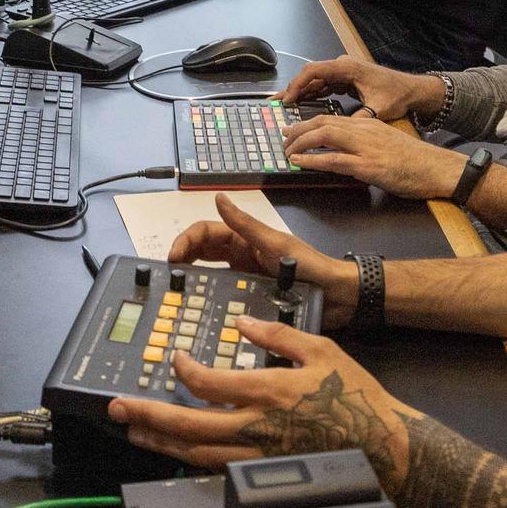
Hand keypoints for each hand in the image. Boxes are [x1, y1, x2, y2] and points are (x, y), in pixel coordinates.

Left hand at [107, 317, 417, 488]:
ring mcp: (258, 455)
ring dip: (162, 442)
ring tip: (135, 432)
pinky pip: (219, 470)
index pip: (207, 383)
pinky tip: (177, 454)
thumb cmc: (357, 398)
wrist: (384, 445)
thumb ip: (277, 336)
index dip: (182, 370)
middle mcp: (256, 427)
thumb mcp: (321, 350)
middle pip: (188, 426)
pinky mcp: (265, 472)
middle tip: (118, 409)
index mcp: (267, 391)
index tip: (174, 359)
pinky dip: (191, 462)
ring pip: (197, 454)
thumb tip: (244, 324)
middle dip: (148, 416)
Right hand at [171, 194, 357, 327]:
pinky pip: (223, 294)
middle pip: (203, 252)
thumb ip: (245, 224)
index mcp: (244, 239)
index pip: (205, 232)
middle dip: (183, 258)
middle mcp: (241, 256)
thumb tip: (218, 198)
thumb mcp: (274, 243)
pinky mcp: (251, 296)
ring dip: (192, 277)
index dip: (186, 240)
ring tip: (178, 292)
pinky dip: (208, 297)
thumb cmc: (310, 265)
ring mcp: (245, 277)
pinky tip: (200, 309)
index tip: (172, 258)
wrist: (337, 296)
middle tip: (168, 276)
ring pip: (209, 273)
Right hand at [279, 56, 442, 120]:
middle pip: (311, 74)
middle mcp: (342, 66)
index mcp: (347, 67)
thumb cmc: (396, 95)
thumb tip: (343, 132)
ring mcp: (343, 71)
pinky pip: (323, 84)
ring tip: (284, 105)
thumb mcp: (378, 109)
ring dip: (301, 92)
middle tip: (277, 104)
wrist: (412, 89)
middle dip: (293, 89)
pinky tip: (302, 105)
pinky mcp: (345, 79)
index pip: (314, 71)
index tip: (286, 100)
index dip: (297, 84)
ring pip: (315, 79)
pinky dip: (311, 93)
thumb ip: (359, 118)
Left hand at [283, 114, 469, 200]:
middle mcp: (364, 131)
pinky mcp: (369, 166)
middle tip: (283, 139)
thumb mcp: (387, 144)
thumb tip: (344, 151)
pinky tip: (300, 162)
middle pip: (322, 122)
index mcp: (368, 125)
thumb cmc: (417, 161)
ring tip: (287, 151)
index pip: (330, 117)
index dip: (307, 123)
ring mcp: (366, 148)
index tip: (292, 130)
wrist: (439, 169)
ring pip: (324, 136)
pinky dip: (313, 160)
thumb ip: (366, 143)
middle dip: (297, 130)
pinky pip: (334, 160)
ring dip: (300, 143)